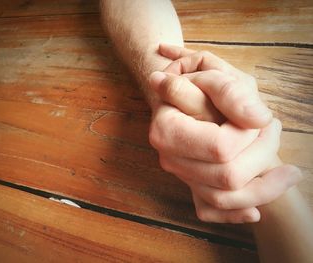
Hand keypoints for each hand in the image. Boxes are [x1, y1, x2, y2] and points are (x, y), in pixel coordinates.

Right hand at [148, 44, 301, 222]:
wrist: (184, 95)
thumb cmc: (199, 83)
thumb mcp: (216, 75)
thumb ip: (232, 93)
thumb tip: (259, 119)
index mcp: (167, 130)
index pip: (220, 148)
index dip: (251, 135)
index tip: (263, 116)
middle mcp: (169, 157)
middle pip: (227, 177)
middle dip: (264, 156)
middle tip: (275, 130)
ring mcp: (180, 174)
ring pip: (223, 199)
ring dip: (264, 186)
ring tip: (287, 170)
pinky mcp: (190, 184)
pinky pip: (209, 211)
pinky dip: (235, 214)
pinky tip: (255, 212)